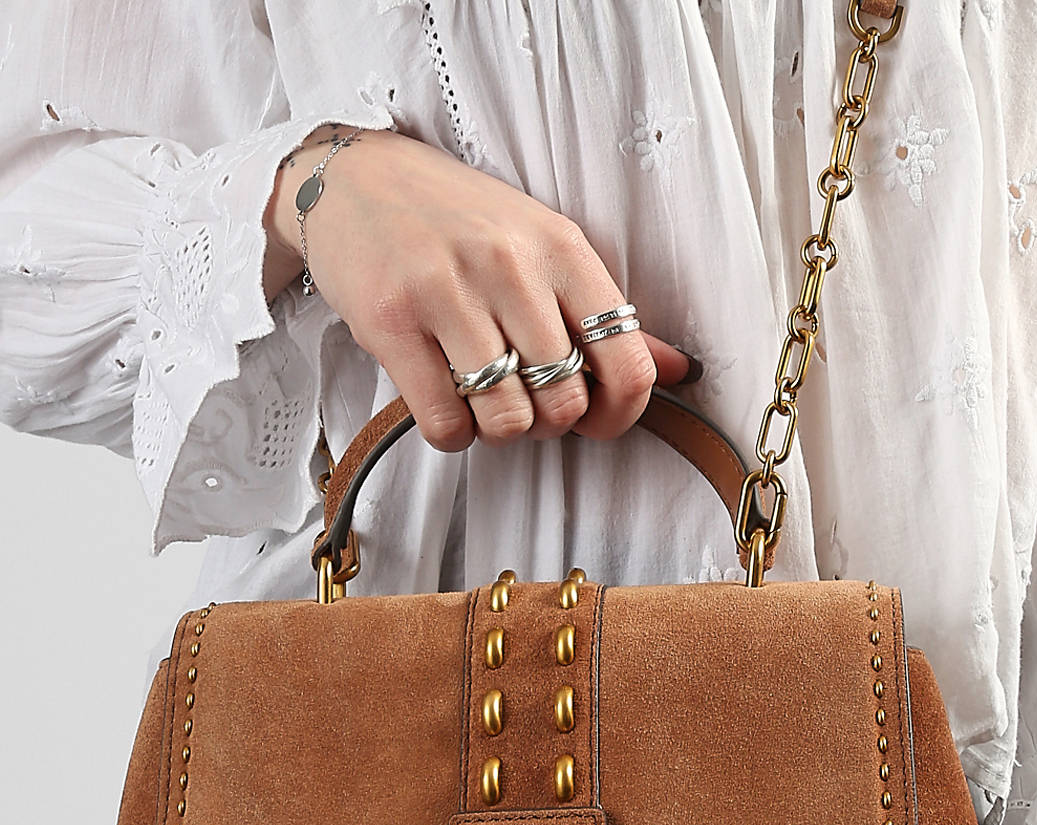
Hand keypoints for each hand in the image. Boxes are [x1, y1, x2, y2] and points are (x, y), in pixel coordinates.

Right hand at [264, 124, 694, 449]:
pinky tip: (443, 403)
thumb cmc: (459, 222)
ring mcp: (448, 292)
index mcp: (563, 248)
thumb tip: (679, 370)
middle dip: (546, 423)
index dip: (619, 415)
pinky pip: (445, 424)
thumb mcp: (543, 249)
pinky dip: (450, 434)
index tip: (594, 418)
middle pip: (564, 403)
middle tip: (522, 399)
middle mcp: (511, 265)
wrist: (356, 179)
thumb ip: (607, 316)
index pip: (627, 364)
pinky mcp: (391, 322)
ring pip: (506, 421)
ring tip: (479, 398)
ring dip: (495, 430)